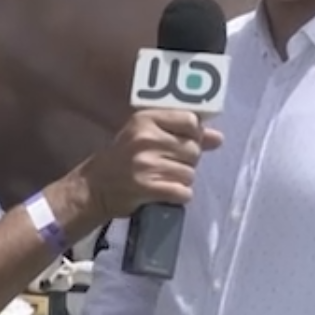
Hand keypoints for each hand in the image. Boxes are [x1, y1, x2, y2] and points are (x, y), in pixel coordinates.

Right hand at [80, 109, 223, 218]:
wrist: (95, 187)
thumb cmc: (124, 157)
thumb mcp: (148, 136)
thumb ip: (184, 133)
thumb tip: (219, 138)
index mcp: (146, 118)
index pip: (191, 120)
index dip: (194, 134)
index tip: (183, 141)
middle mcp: (147, 138)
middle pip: (193, 149)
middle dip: (187, 161)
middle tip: (168, 164)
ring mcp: (147, 163)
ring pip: (190, 173)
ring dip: (182, 180)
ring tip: (163, 178)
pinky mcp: (148, 187)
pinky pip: (183, 192)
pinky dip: (179, 195)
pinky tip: (165, 192)